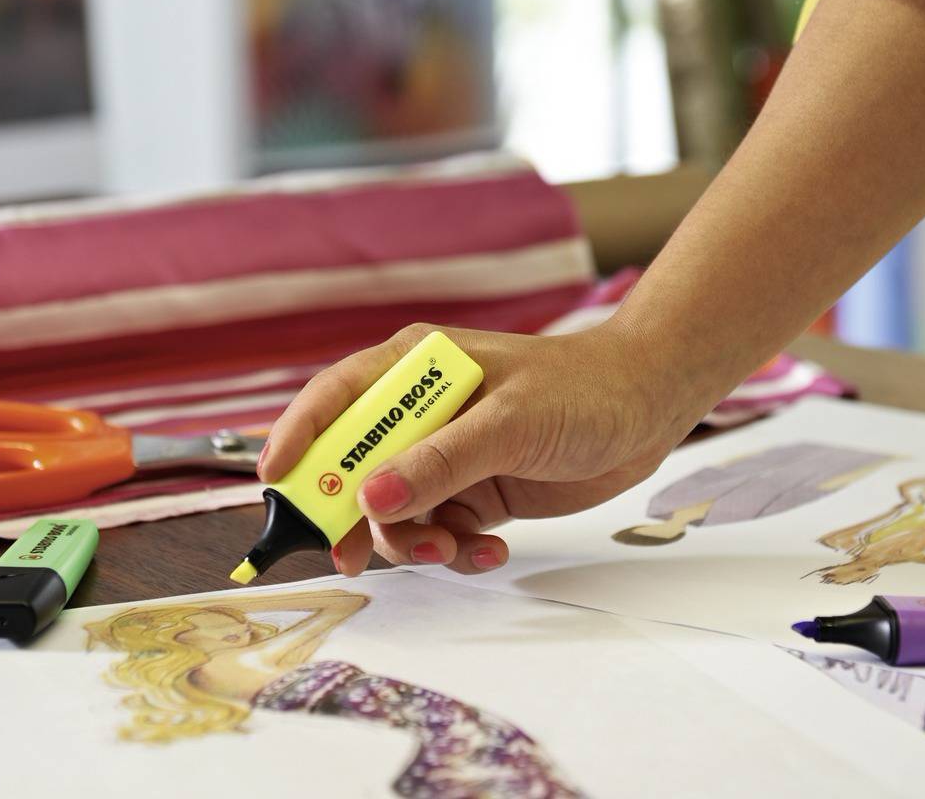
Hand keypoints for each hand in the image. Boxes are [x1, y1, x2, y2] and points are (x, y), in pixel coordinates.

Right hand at [257, 320, 692, 576]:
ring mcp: (446, 455)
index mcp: (416, 368)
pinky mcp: (474, 490)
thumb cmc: (581, 388)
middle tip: (352, 555)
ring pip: (394, 510)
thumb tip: (371, 498)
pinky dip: (454, 550)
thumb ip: (441, 460)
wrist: (649, 406)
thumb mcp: (509, 421)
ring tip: (451, 549)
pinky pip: (439, 531)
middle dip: (351, 513)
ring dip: (411, 540)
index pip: (336, 399)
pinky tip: (488, 549)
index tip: (275, 483)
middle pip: (354, 467)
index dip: (298, 438)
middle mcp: (420, 412)